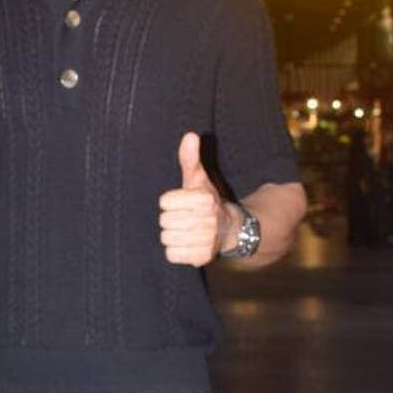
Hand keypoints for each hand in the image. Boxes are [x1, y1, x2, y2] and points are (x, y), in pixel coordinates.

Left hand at [158, 132, 228, 265]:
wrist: (228, 229)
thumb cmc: (205, 200)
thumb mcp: (197, 178)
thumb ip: (190, 158)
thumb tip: (190, 135)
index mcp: (204, 199)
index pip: (164, 202)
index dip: (170, 202)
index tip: (182, 203)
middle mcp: (207, 220)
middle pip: (164, 221)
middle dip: (171, 219)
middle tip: (184, 217)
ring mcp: (205, 240)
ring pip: (167, 238)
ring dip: (172, 235)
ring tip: (185, 230)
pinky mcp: (201, 257)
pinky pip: (171, 254)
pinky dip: (175, 250)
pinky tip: (186, 243)